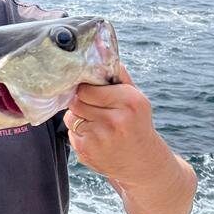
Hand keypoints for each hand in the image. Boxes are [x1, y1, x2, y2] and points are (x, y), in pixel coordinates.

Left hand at [64, 63, 171, 187]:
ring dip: (79, 117)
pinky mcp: (87, 151)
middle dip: (81, 102)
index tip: (90, 91)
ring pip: (72, 116)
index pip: (88, 87)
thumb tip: (100, 50)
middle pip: (77, 100)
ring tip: (96, 123)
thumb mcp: (136, 99)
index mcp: (130, 101)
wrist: (142, 163)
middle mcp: (116, 120)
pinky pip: (71, 133)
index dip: (86, 88)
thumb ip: (118, 76)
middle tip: (93, 107)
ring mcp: (100, 138)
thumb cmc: (136, 124)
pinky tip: (96, 137)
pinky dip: (79, 133)